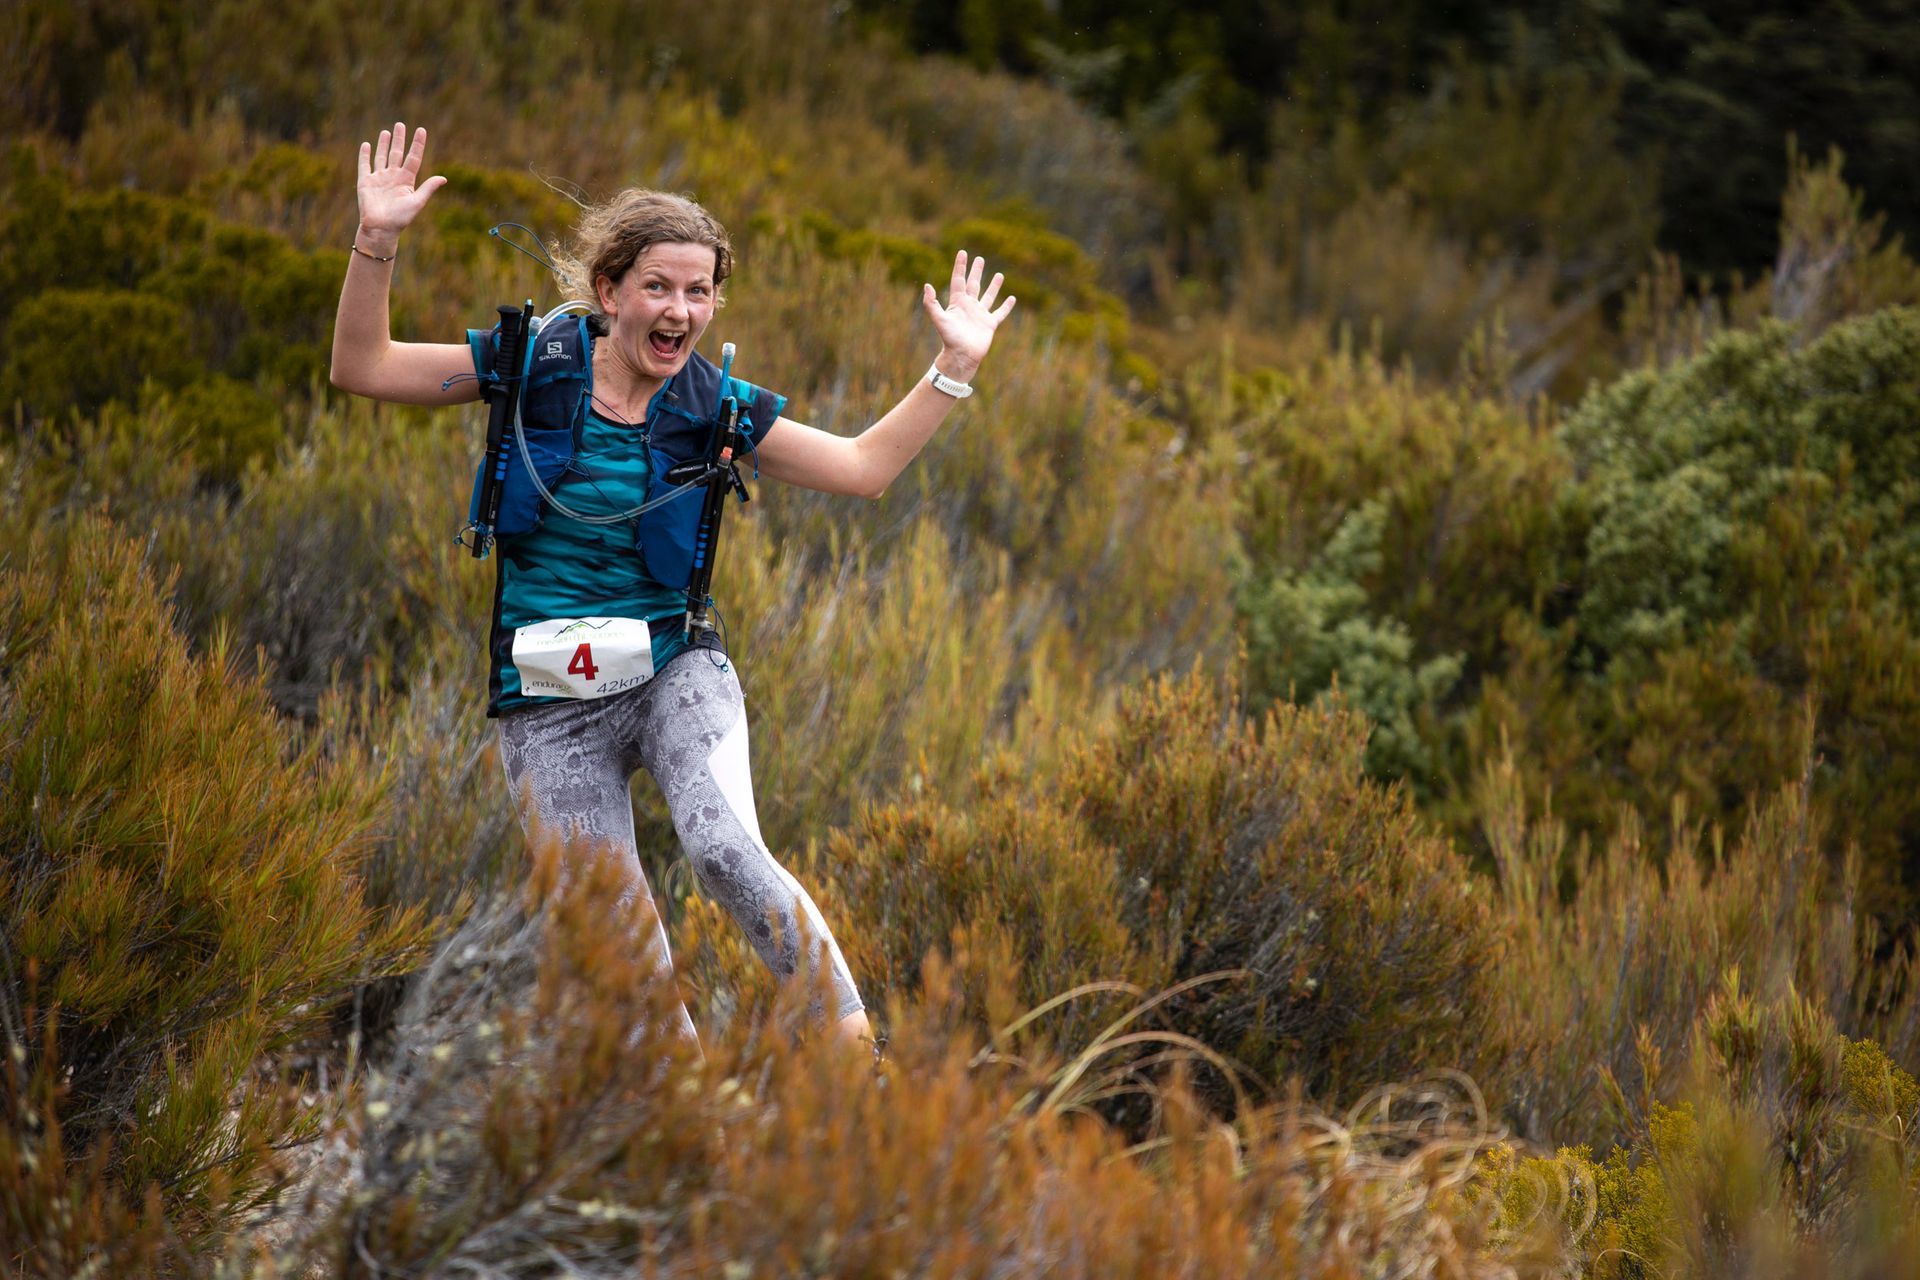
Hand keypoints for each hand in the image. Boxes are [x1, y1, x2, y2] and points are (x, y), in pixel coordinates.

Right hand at [355, 121, 447, 243]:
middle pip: (397, 153)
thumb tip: (444, 178)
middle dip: (399, 139)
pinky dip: (364, 155)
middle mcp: (393, 176)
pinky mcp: (365, 181)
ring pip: (382, 156)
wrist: (381, 229)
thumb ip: (428, 188)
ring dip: (383, 144)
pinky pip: (364, 165)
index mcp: (406, 180)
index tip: (421, 130)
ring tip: (386, 132)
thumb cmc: (400, 218)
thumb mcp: (417, 202)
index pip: (414, 158)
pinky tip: (366, 145)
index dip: (418, 144)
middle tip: (400, 124)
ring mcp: (379, 178)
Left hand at [921, 250, 1015, 381]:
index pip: (959, 280)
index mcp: (958, 303)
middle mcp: (969, 306)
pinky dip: (1006, 306)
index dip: (960, 266)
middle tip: (979, 259)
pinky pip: (1000, 313)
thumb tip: (927, 285)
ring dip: (994, 286)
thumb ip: (931, 303)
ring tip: (999, 274)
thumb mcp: (939, 319)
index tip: (962, 252)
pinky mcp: (990, 324)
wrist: (961, 356)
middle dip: (976, 271)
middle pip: (974, 284)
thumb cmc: (949, 339)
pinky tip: (1012, 298)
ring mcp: (980, 315)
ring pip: (988, 296)